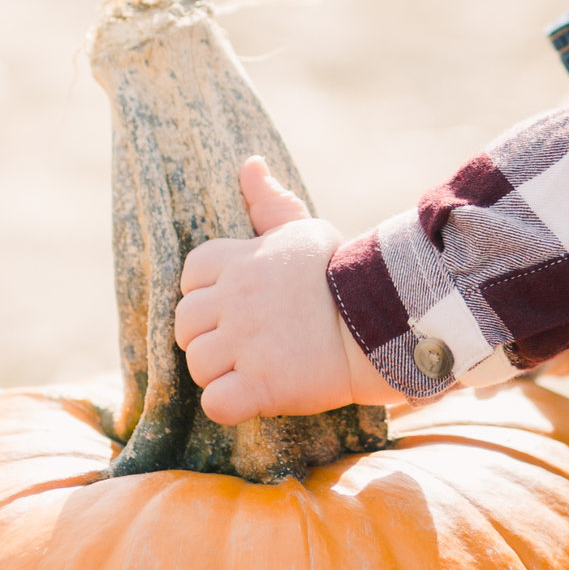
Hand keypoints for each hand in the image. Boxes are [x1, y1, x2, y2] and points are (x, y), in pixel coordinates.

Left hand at [174, 160, 400, 421]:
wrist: (383, 321)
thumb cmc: (343, 275)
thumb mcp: (303, 232)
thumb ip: (270, 204)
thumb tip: (250, 163)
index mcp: (240, 261)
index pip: (191, 275)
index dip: (207, 294)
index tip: (238, 306)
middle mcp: (235, 300)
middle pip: (185, 324)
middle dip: (209, 337)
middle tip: (247, 344)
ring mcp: (244, 344)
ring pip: (197, 364)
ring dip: (221, 373)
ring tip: (258, 369)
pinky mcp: (260, 385)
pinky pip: (216, 403)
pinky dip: (230, 405)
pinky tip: (256, 396)